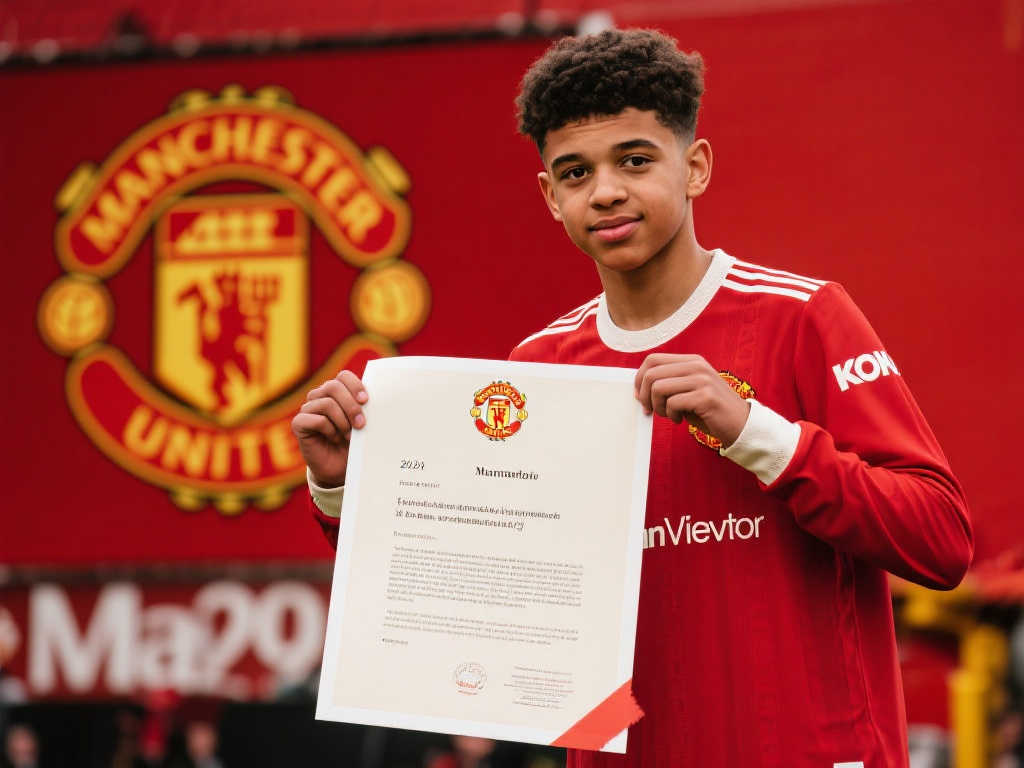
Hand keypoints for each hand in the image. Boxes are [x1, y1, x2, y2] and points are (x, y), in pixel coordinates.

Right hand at [291, 370, 367, 486]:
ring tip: (348, 436)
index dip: (355, 385)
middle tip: (361, 424)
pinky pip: (316, 420)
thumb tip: (379, 397)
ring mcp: (308, 409)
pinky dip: (330, 430)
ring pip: (326, 403)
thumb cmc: (353, 442)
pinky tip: (334, 438)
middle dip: (351, 406)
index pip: (343, 376)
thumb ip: (365, 408)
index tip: (366, 401)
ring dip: (342, 421)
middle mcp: (319, 396)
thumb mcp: (362, 423)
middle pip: (333, 387)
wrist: (340, 467)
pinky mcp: (299, 423)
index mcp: (336, 392)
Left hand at [634, 354, 749, 447]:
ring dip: (658, 407)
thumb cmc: (709, 410)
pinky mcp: (706, 397)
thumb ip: (669, 384)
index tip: (640, 396)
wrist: (740, 425)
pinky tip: (681, 420)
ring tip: (670, 415)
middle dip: (645, 396)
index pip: (653, 359)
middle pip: (652, 373)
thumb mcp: (688, 390)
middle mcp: (697, 366)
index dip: (639, 378)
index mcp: (692, 361)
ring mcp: (702, 380)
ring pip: (659, 387)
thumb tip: (639, 388)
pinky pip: (673, 403)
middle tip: (651, 410)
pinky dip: (671, 415)